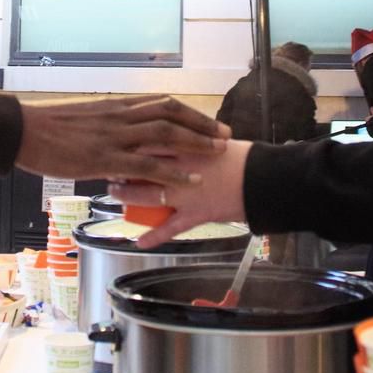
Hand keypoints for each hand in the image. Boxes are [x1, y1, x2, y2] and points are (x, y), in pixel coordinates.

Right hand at [15, 95, 230, 186]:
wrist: (23, 131)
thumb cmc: (48, 128)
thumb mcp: (84, 120)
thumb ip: (107, 127)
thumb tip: (120, 137)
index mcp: (116, 107)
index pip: (162, 103)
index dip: (190, 112)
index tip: (209, 120)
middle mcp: (120, 117)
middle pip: (171, 114)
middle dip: (202, 124)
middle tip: (224, 135)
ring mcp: (114, 137)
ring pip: (165, 135)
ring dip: (195, 143)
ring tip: (217, 152)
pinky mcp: (104, 158)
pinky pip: (146, 165)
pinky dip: (172, 172)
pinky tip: (189, 180)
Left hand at [110, 139, 251, 248]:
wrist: (264, 179)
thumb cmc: (242, 158)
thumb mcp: (214, 139)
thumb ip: (192, 137)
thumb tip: (175, 131)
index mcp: (187, 145)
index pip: (147, 140)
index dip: (127, 143)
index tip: (115, 143)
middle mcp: (181, 168)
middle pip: (141, 167)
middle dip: (121, 168)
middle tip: (108, 169)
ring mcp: (187, 193)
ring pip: (149, 196)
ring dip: (128, 197)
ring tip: (116, 195)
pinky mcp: (196, 215)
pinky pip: (171, 228)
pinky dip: (154, 236)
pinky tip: (139, 241)